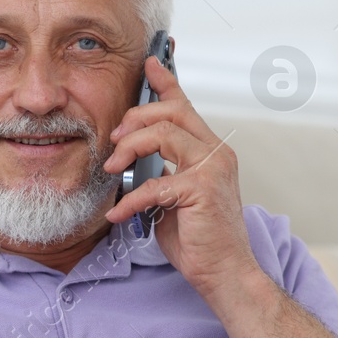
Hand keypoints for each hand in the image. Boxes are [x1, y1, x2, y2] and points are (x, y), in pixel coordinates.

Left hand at [104, 54, 261, 295]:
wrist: (225, 274)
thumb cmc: (199, 240)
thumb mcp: (173, 198)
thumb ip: (161, 174)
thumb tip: (132, 164)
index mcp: (210, 151)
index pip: (186, 107)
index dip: (166, 82)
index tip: (150, 63)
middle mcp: (216, 153)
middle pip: (172, 111)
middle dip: (135, 118)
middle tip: (114, 141)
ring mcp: (213, 169)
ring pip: (163, 134)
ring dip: (129, 148)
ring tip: (112, 169)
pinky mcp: (202, 190)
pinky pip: (155, 183)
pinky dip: (130, 199)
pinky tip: (118, 213)